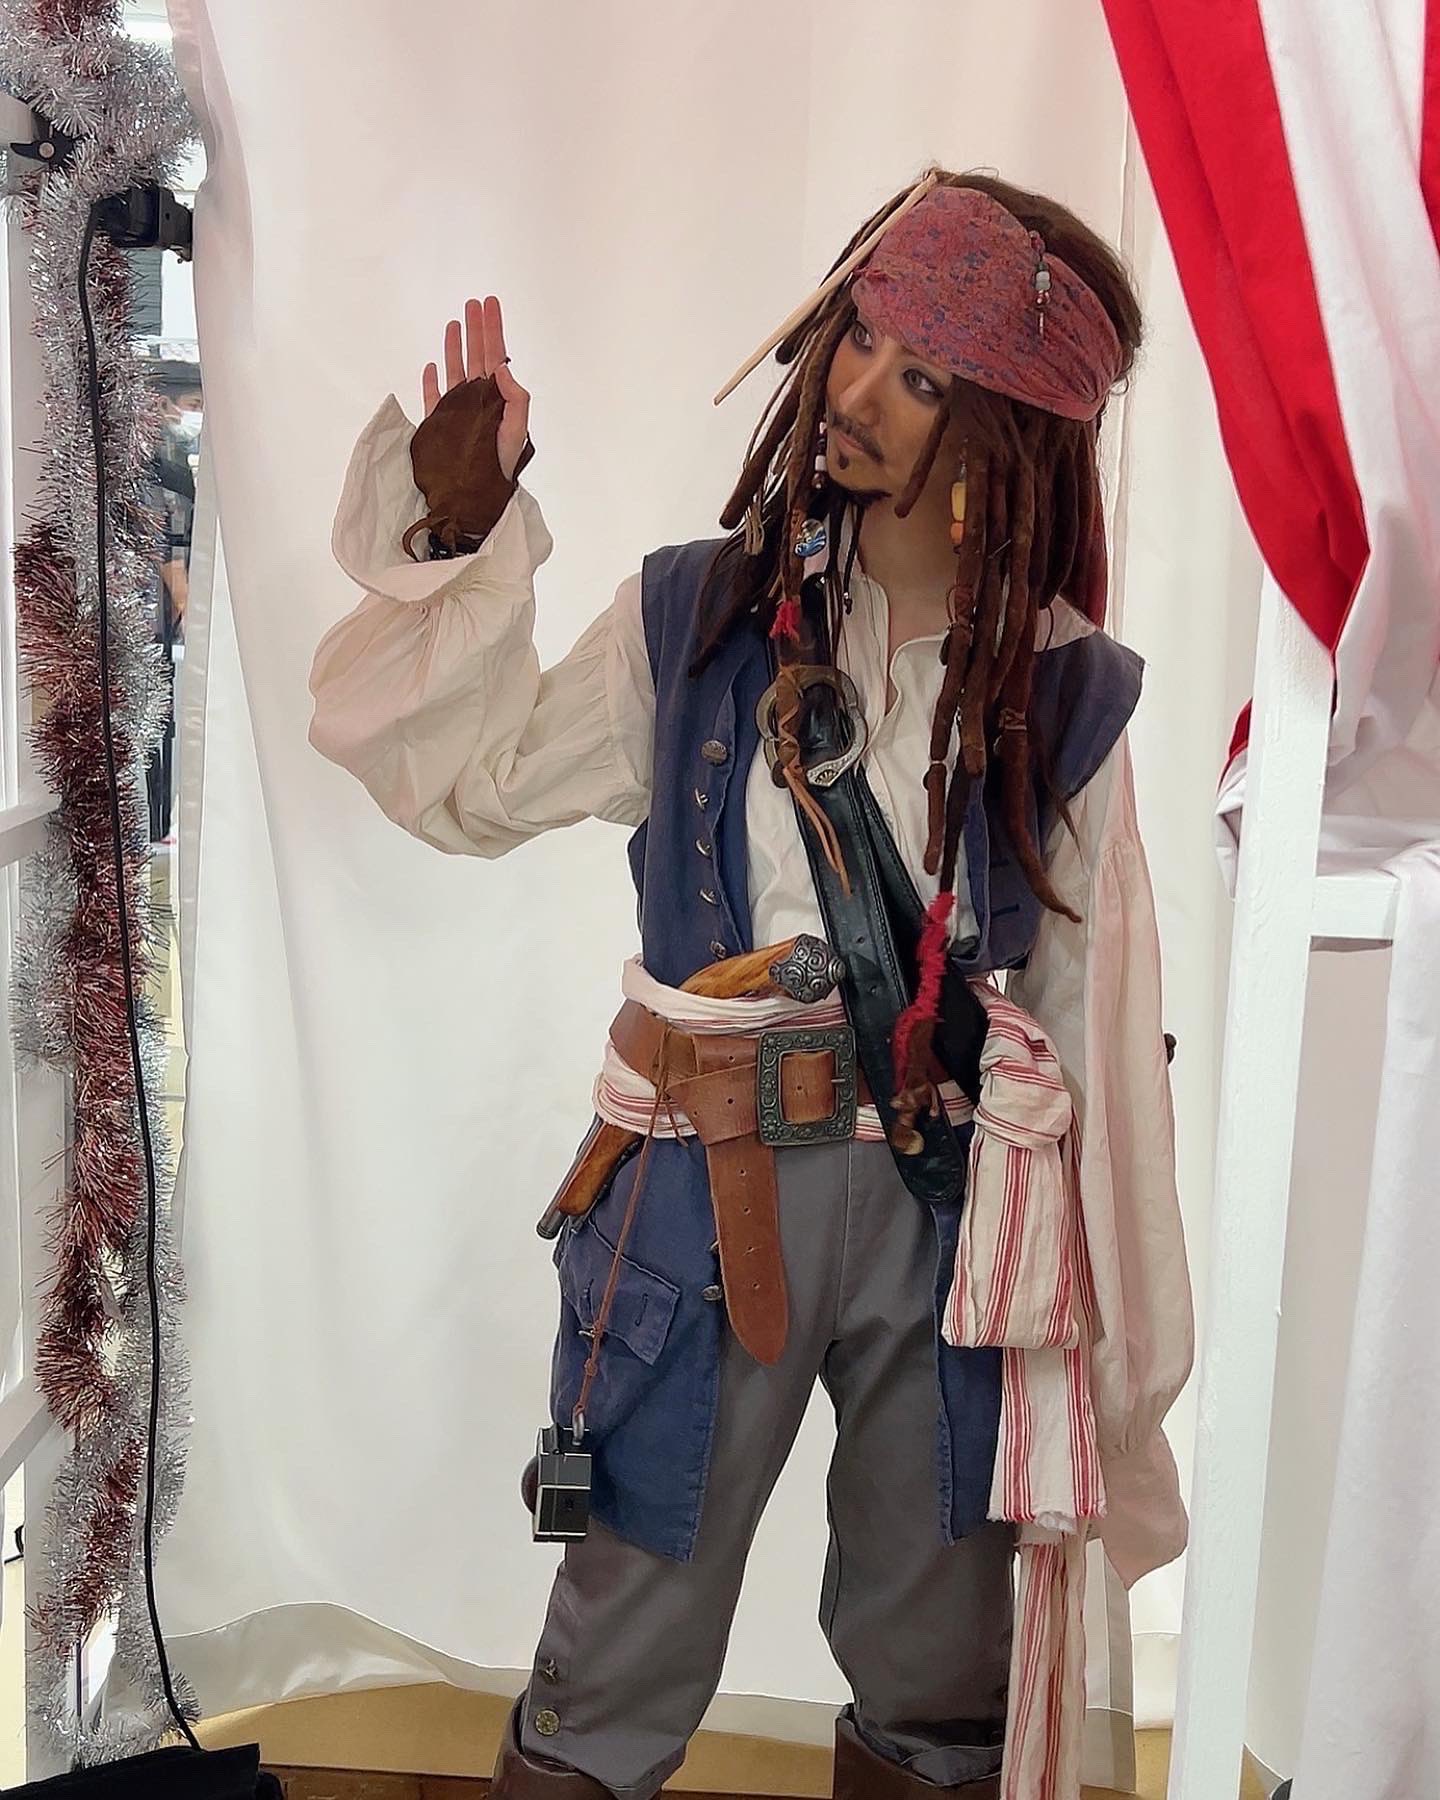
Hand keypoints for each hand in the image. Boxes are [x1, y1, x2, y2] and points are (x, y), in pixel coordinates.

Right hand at [421, 296, 529, 481]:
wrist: (470, 496)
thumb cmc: (498, 469)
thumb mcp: (515, 433)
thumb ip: (515, 399)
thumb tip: (501, 366)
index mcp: (497, 399)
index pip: (497, 356)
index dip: (494, 330)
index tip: (490, 304)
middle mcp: (478, 400)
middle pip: (477, 357)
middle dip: (476, 329)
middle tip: (473, 304)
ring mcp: (458, 411)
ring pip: (456, 371)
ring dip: (454, 348)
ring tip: (454, 324)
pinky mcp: (440, 424)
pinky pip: (434, 397)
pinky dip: (432, 381)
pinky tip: (431, 366)